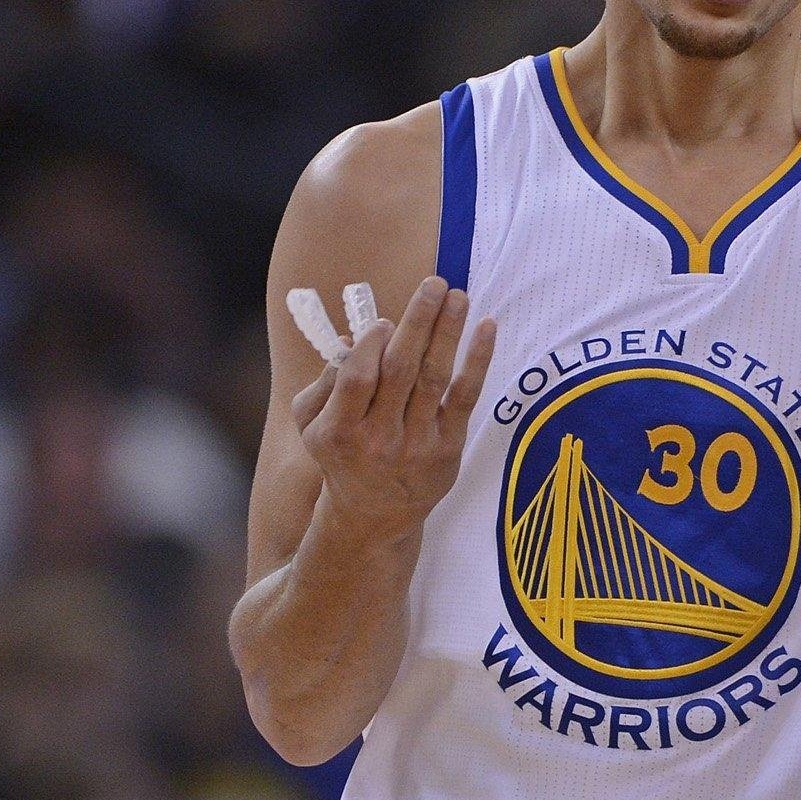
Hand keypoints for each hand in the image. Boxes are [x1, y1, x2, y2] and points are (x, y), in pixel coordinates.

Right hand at [290, 277, 496, 541]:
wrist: (373, 515)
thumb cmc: (342, 455)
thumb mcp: (313, 425)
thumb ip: (324, 382)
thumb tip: (354, 338)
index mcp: (339, 431)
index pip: (358, 379)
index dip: (372, 345)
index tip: (385, 320)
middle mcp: (379, 440)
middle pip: (400, 371)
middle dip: (418, 322)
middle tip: (434, 284)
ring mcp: (416, 446)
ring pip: (434, 379)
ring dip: (448, 332)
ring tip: (458, 295)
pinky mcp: (448, 449)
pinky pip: (465, 398)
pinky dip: (477, 361)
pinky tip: (486, 327)